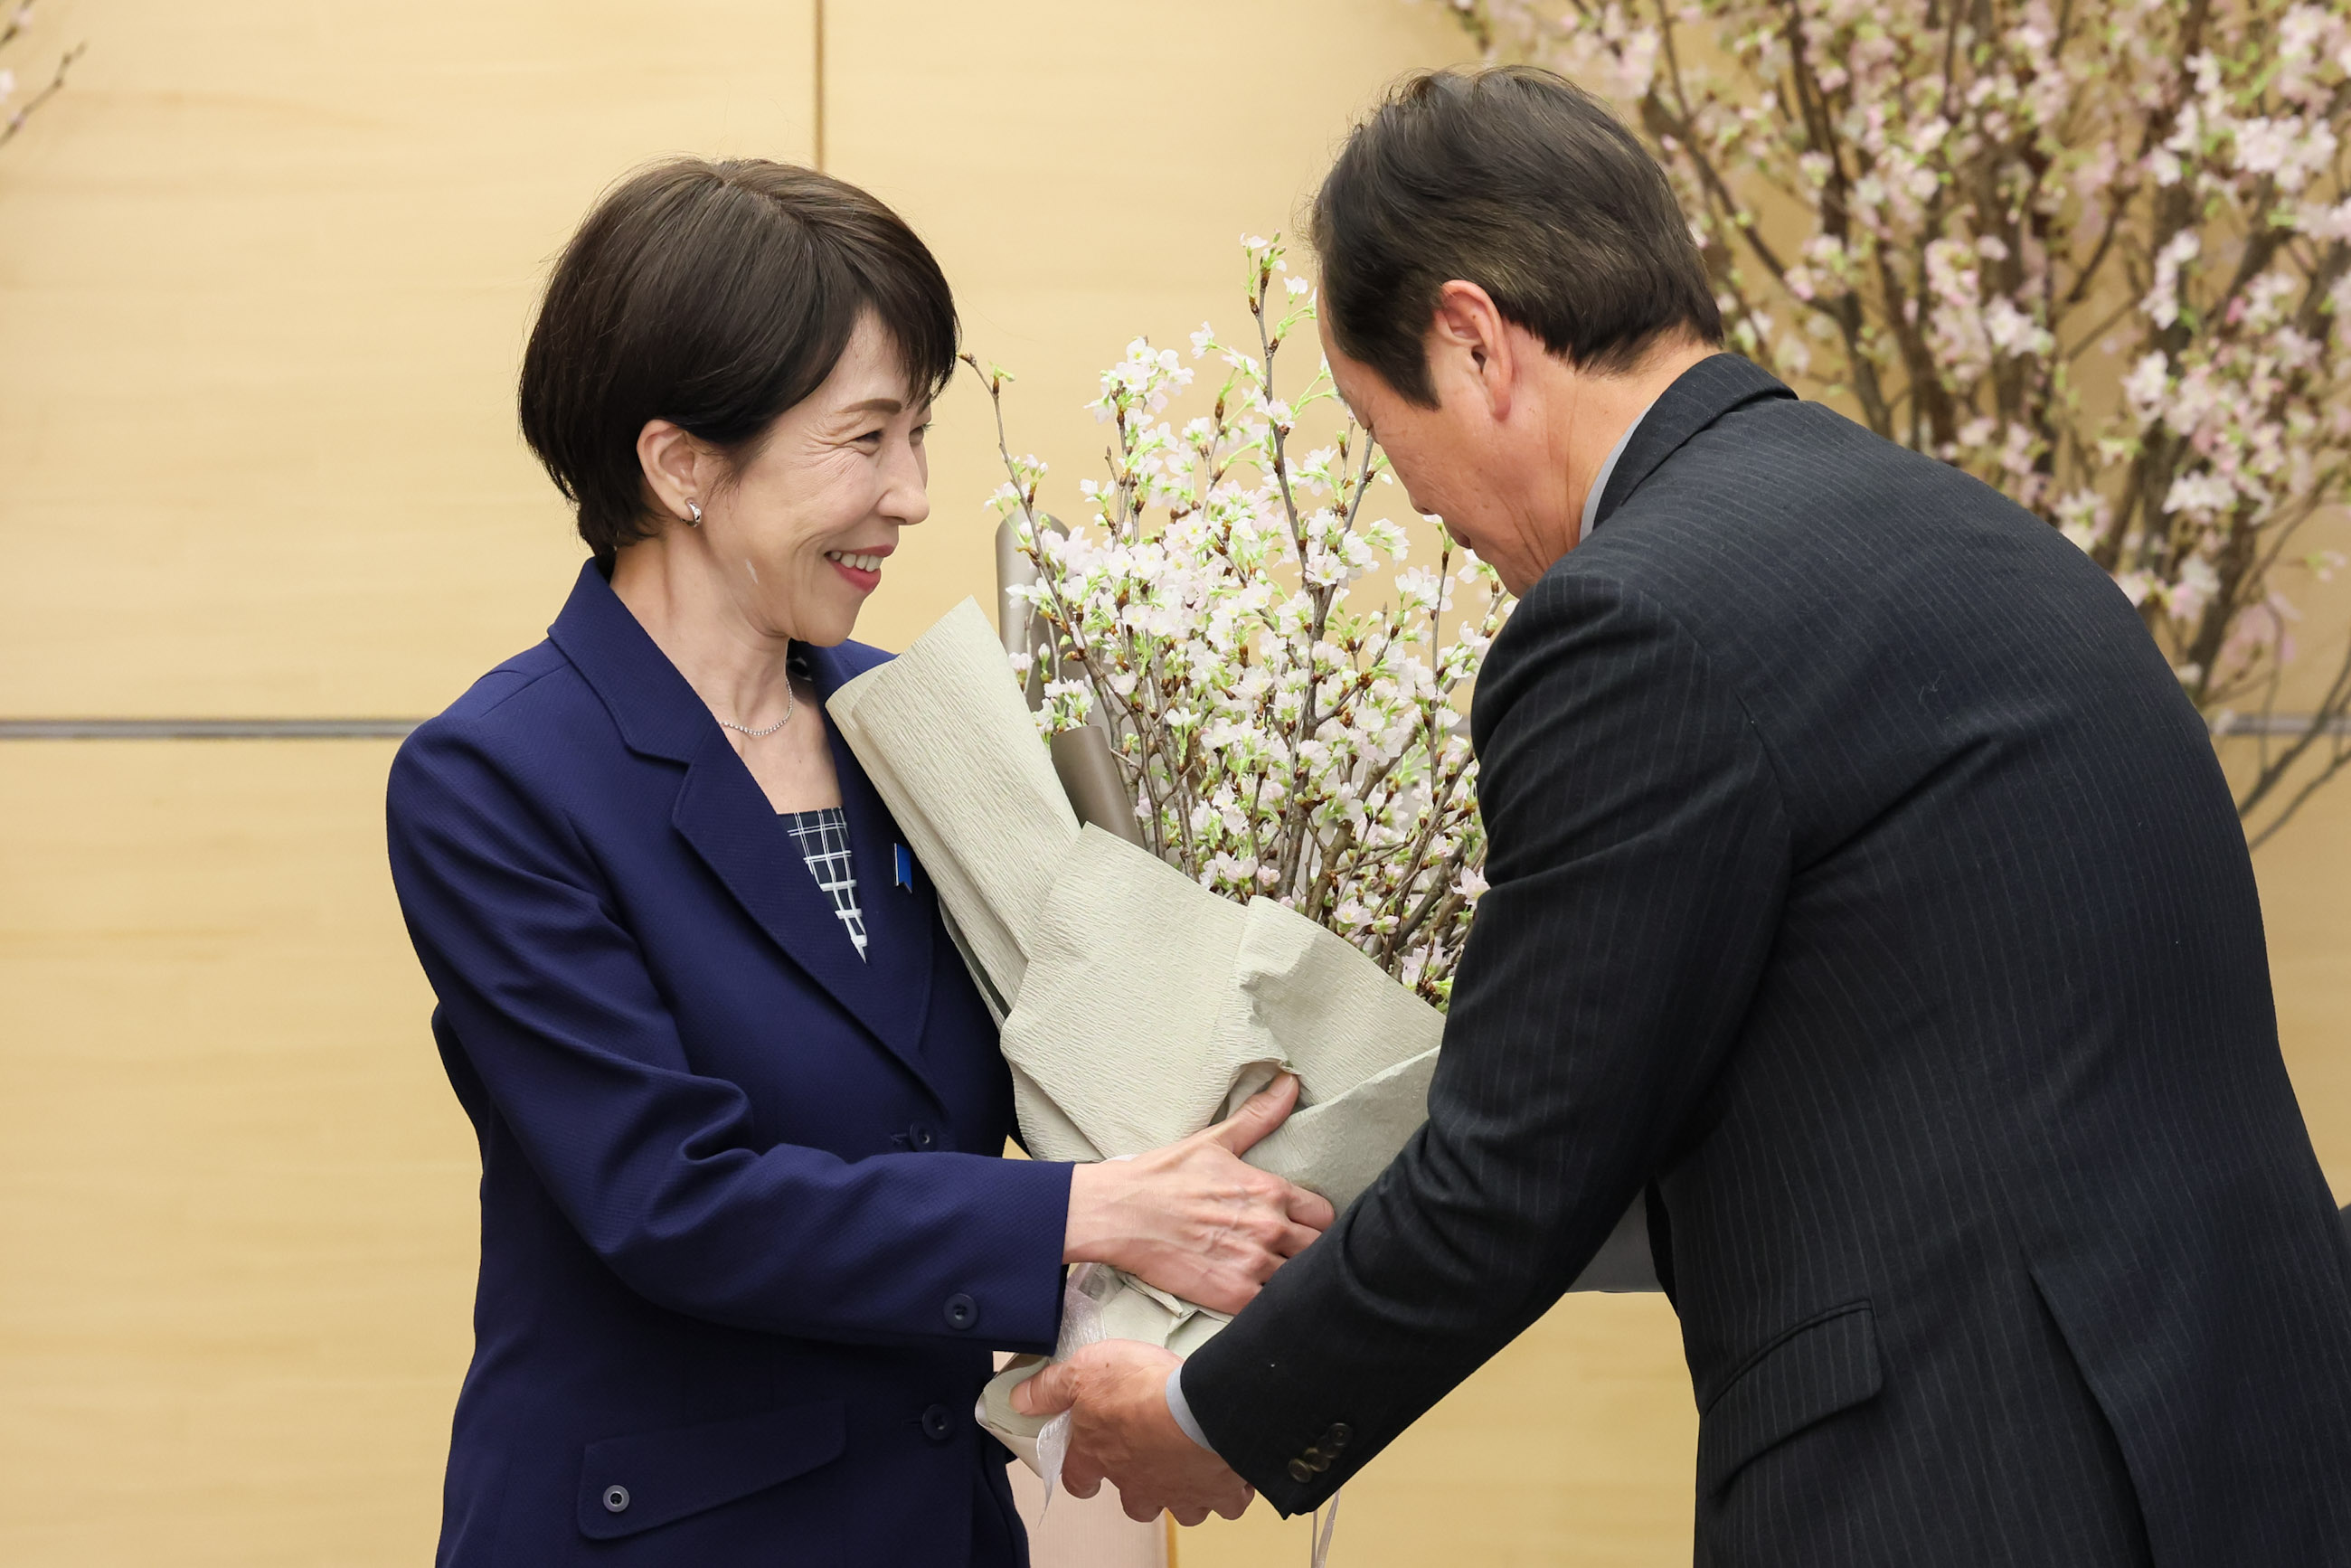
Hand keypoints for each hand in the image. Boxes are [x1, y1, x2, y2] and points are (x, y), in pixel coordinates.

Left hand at [1012, 1339, 1253, 1524]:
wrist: (1201, 1409)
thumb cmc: (1140, 1389)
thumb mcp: (1083, 1371)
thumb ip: (1050, 1387)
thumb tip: (1018, 1399)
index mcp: (1102, 1458)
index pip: (1078, 1480)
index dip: (1081, 1478)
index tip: (1087, 1473)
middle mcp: (1138, 1484)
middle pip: (1135, 1505)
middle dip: (1141, 1490)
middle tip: (1149, 1463)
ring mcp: (1180, 1493)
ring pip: (1181, 1508)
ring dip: (1185, 1492)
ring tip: (1191, 1464)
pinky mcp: (1219, 1492)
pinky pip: (1226, 1501)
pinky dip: (1228, 1488)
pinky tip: (1229, 1465)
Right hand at [1063, 1073, 1336, 1314]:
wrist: (1119, 1214)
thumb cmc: (1164, 1176)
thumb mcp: (1215, 1141)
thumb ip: (1259, 1116)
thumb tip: (1290, 1083)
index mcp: (1269, 1191)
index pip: (1323, 1214)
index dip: (1314, 1222)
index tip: (1299, 1225)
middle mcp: (1269, 1228)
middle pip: (1318, 1250)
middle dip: (1307, 1251)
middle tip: (1288, 1253)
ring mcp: (1252, 1265)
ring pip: (1299, 1281)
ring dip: (1290, 1279)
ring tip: (1273, 1277)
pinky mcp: (1233, 1296)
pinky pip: (1272, 1308)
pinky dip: (1268, 1305)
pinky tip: (1255, 1296)